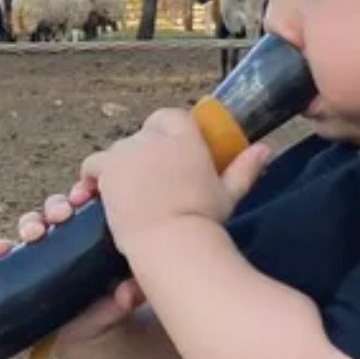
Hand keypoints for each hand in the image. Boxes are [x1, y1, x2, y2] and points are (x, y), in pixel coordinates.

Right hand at [0, 181, 147, 348]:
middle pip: (55, 211)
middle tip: (62, 215)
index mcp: (90, 233)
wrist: (92, 338)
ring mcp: (40, 256)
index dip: (81, 195)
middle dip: (56, 206)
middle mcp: (63, 239)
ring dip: (29, 223)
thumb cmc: (110, 307)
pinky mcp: (21, 276)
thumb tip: (125, 294)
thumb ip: (129, 294)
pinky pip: (5, 260)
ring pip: (30, 227)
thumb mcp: (123, 299)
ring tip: (32, 234)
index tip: (83, 198)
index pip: (83, 205)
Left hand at [79, 108, 270, 253]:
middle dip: (145, 155)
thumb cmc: (204, 220)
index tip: (171, 156)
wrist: (172, 241)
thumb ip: (245, 167)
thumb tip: (267, 149)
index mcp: (185, 134)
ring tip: (131, 194)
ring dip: (122, 166)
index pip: (169, 117)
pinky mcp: (107, 169)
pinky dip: (94, 178)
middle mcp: (154, 136)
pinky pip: (92, 165)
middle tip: (152, 184)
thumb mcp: (230, 193)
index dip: (167, 134)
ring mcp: (127, 150)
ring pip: (118, 150)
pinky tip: (101, 194)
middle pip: (142, 135)